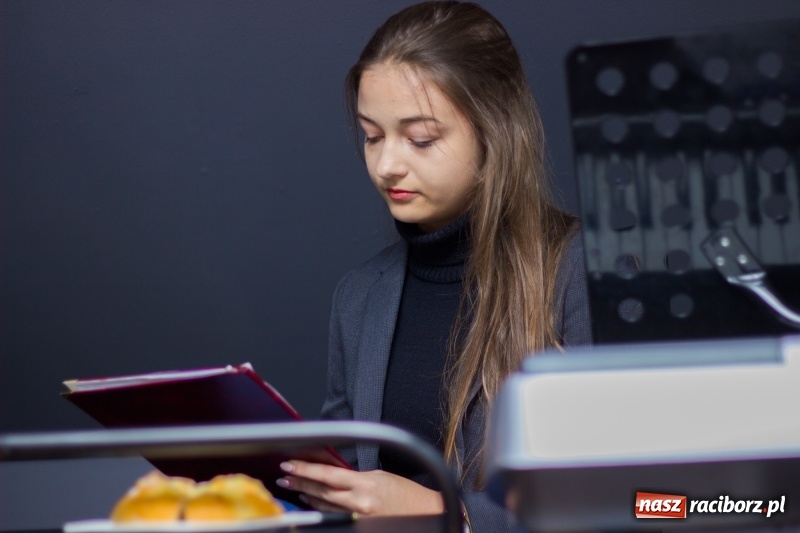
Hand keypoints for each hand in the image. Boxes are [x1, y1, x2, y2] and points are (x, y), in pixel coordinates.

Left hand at [276, 460, 443, 515]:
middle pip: (321, 491)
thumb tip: (332, 473)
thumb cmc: (405, 494)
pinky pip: (333, 517)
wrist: (425, 514)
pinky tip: (311, 502)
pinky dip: (321, 508)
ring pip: (324, 506)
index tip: (290, 464)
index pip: (328, 475)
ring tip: (294, 487)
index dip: (306, 470)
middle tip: (285, 476)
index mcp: (366, 484)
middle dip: (300, 483)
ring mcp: (358, 518)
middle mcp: (360, 503)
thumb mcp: (380, 476)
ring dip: (307, 496)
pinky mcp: (358, 527)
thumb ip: (355, 476)